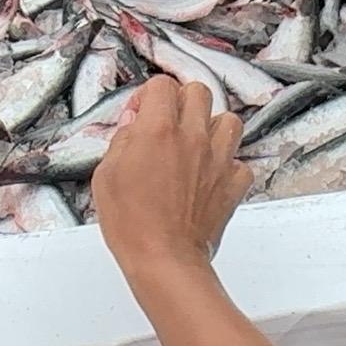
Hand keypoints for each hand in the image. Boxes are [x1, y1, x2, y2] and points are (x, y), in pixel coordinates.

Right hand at [92, 77, 247, 278]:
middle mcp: (193, 137)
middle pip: (198, 92)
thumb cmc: (132, 224)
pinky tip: (210, 175)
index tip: (140, 113)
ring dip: (211, 127)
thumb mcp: (106, 175)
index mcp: (158, 130)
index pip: (162, 85)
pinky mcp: (233, 183)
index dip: (148, 95)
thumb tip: (133, 124)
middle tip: (168, 123)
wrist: (164, 259)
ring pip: (228, 120)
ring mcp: (218, 159)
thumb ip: (121, 140)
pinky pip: (239, 161)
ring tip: (195, 144)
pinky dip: (227, 164)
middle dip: (181, 102)